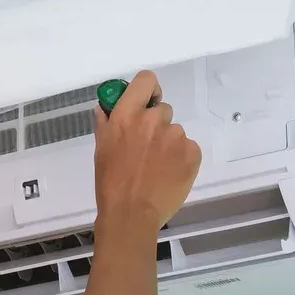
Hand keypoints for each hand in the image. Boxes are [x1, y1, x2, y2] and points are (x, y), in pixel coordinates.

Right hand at [93, 70, 200, 237]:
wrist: (131, 215)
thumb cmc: (110, 183)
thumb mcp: (101, 150)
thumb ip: (106, 123)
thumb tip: (106, 108)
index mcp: (127, 115)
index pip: (146, 80)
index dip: (148, 90)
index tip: (146, 103)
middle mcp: (153, 120)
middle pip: (162, 109)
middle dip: (156, 125)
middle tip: (147, 150)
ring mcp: (176, 136)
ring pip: (175, 132)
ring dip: (168, 144)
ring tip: (157, 168)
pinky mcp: (192, 153)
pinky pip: (188, 148)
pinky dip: (181, 159)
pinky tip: (169, 175)